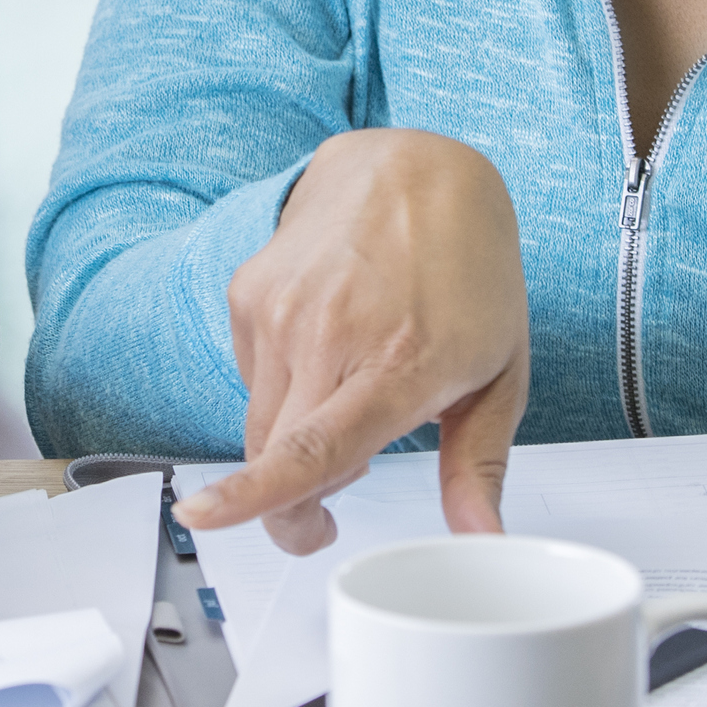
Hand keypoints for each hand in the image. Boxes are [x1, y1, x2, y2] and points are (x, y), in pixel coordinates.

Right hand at [174, 128, 529, 554]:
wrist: (417, 171)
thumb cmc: (467, 270)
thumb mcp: (500, 373)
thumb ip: (480, 464)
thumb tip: (481, 536)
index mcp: (397, 361)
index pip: (313, 444)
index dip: (256, 494)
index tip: (206, 516)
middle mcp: (328, 331)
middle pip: (272, 454)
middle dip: (286, 507)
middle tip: (323, 521)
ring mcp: (280, 307)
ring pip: (258, 422)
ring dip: (292, 439)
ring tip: (348, 398)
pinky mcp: (248, 292)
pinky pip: (250, 377)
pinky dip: (283, 387)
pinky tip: (326, 351)